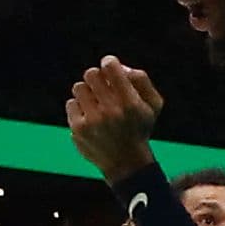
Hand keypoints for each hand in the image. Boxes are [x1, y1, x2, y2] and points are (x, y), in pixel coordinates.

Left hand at [67, 57, 164, 183]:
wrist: (126, 162)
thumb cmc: (139, 127)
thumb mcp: (153, 105)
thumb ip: (141, 81)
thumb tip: (119, 66)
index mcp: (130, 103)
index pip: (111, 68)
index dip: (109, 62)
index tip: (110, 65)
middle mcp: (111, 111)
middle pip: (91, 74)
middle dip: (97, 77)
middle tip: (102, 85)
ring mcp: (92, 120)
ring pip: (79, 87)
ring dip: (88, 92)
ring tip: (96, 102)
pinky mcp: (78, 128)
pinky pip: (71, 103)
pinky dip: (80, 107)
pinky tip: (90, 116)